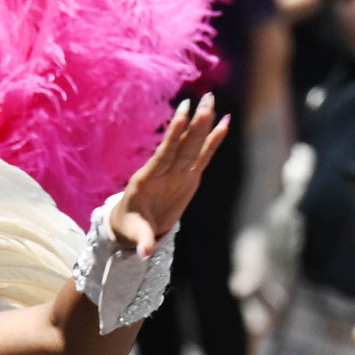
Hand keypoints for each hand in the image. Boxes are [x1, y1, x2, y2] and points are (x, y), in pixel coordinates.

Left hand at [104, 95, 226, 257]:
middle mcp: (164, 171)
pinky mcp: (188, 176)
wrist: (132, 224)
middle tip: (207, 100)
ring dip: (203, 124)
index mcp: (149, 179)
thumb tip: (144, 253)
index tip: (183, 114)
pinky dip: (213, 141)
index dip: (174, 135)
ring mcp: (177, 172)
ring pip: (192, 145)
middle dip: (195, 123)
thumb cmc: (130, 226)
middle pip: (182, 145)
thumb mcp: (134, 234)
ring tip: (213, 102)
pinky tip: (224, 123)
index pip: (165, 154)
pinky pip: (202, 156)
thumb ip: (142, 241)